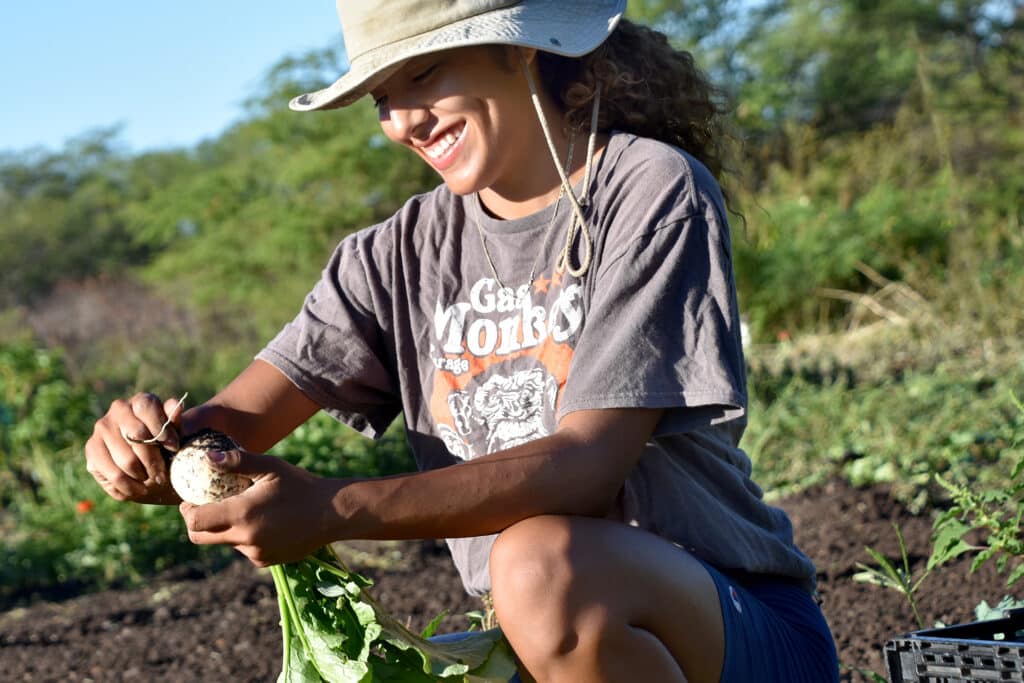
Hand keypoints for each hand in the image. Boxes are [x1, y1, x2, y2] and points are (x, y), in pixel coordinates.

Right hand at [85, 392, 184, 503]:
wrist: (152, 469)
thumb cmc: (167, 449)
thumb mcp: (178, 438)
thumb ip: (177, 423)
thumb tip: (175, 405)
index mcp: (142, 401)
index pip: (147, 407)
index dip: (162, 429)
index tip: (174, 448)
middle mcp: (119, 409)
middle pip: (137, 435)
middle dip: (154, 460)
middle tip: (162, 474)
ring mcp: (102, 428)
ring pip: (126, 459)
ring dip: (142, 476)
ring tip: (151, 481)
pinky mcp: (92, 448)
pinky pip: (112, 473)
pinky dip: (128, 486)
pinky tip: (138, 489)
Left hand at [179, 449, 341, 566]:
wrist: (332, 513)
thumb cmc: (301, 485)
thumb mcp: (270, 467)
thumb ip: (238, 461)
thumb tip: (207, 457)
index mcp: (242, 514)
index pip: (196, 521)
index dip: (187, 512)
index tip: (189, 501)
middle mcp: (245, 538)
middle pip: (201, 538)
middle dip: (196, 523)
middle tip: (204, 507)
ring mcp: (256, 553)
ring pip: (225, 543)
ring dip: (224, 529)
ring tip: (242, 509)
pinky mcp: (266, 561)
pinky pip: (244, 550)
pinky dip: (244, 537)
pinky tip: (262, 522)